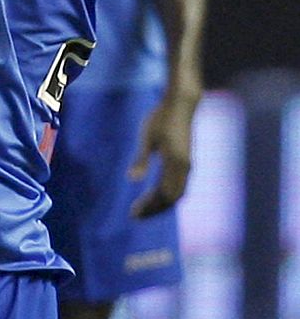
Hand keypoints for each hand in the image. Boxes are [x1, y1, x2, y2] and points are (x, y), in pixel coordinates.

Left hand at [129, 91, 197, 217]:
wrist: (181, 104)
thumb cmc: (161, 118)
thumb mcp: (147, 138)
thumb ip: (141, 159)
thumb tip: (131, 180)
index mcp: (175, 163)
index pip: (163, 195)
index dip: (149, 207)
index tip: (133, 213)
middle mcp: (185, 167)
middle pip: (172, 198)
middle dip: (154, 209)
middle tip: (135, 215)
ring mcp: (187, 164)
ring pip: (177, 193)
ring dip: (160, 203)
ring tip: (142, 208)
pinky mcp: (186, 160)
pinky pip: (179, 185)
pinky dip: (166, 194)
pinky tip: (153, 194)